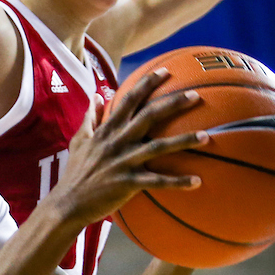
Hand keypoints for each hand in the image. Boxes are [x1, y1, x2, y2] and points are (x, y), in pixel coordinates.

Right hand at [50, 69, 205, 226]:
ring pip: (158, 147)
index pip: (129, 100)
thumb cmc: (76, 172)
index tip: (165, 71)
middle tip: (196, 94)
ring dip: (183, 141)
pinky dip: (177, 182)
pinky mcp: (127, 184)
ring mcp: (123, 162)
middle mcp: (117, 142)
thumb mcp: (79, 140)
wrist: (67, 203)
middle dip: (173, 103)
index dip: (147, 84)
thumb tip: (96, 95)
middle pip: (149, 116)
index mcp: (107, 130)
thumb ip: (90, 117)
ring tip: (207, 137)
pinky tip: (197, 181)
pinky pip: (157, 182)